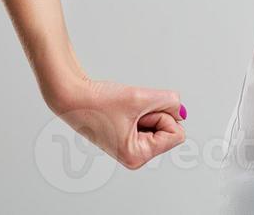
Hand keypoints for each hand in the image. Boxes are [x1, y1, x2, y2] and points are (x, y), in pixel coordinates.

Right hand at [47, 75, 187, 170]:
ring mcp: (130, 147)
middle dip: (155, 113)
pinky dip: (141, 110)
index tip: (139, 112)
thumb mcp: (141, 97)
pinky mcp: (127, 136)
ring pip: (160, 122)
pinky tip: (122, 111)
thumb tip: (181, 111)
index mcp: (137, 156)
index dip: (164, 116)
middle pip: (169, 129)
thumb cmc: (98, 101)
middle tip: (129, 111)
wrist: (71, 97)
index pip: (176, 134)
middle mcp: (134, 157)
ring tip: (124, 110)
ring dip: (147, 110)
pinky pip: (149, 119)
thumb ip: (169, 101)